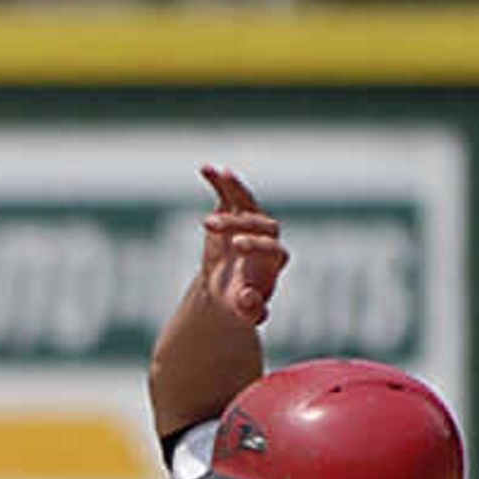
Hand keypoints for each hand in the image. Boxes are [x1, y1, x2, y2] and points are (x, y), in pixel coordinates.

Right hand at [195, 166, 285, 326]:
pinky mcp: (235, 211)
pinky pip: (230, 192)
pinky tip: (205, 168)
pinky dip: (220, 180)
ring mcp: (252, 220)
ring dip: (235, 189)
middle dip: (238, 223)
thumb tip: (249, 299)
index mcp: (274, 261)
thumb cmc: (237, 301)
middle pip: (262, 224)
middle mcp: (268, 237)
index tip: (236, 246)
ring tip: (222, 174)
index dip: (257, 244)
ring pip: (248, 202)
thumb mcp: (242, 311)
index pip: (273, 248)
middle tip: (210, 226)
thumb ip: (249, 309)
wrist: (226, 289)